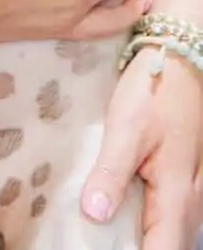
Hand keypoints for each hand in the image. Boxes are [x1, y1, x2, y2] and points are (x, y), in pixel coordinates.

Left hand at [82, 49, 202, 247]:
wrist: (182, 56)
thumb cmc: (154, 90)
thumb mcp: (126, 127)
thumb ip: (111, 173)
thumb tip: (94, 216)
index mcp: (178, 196)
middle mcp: (193, 202)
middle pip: (169, 248)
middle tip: (94, 242)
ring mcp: (194, 191)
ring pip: (173, 234)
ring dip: (144, 239)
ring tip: (103, 235)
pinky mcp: (186, 180)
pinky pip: (172, 217)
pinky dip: (150, 224)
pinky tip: (120, 214)